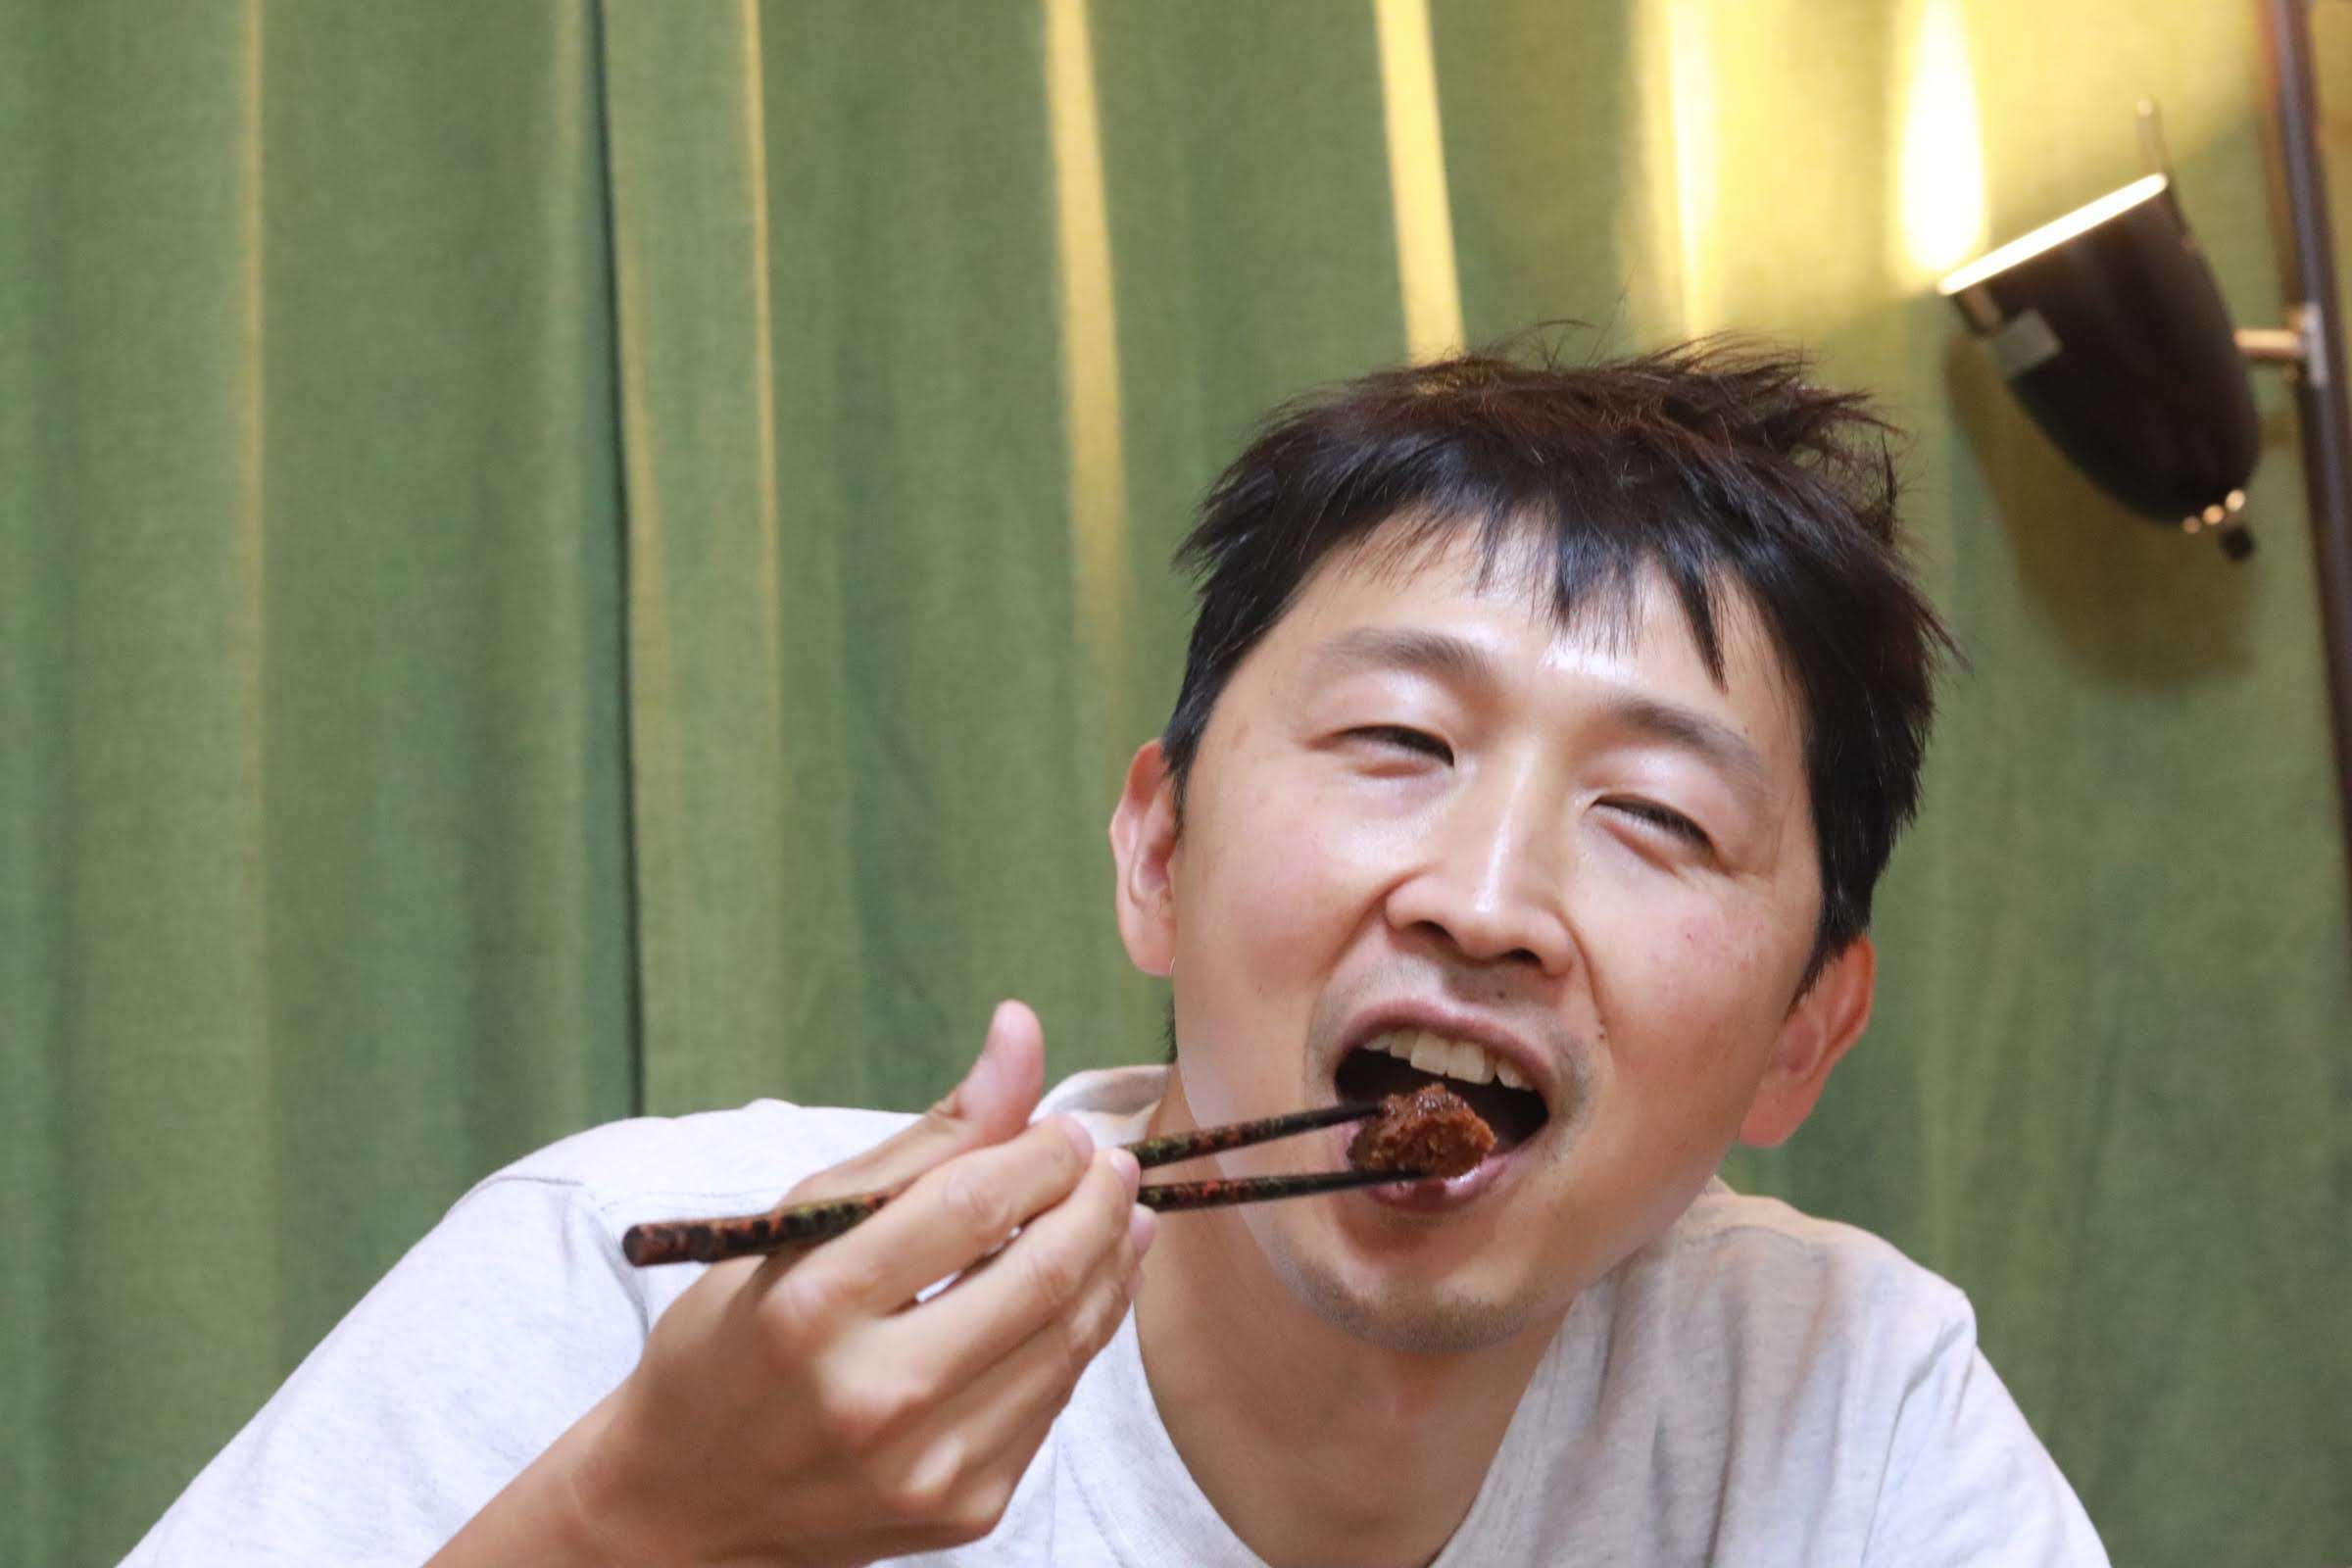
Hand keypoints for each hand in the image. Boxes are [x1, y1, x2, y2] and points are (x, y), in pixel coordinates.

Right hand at [541, 1002, 1152, 1566]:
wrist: (689, 1504)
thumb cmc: (736, 1342)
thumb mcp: (800, 1226)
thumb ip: (925, 1138)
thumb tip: (1021, 1031)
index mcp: (812, 1307)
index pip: (971, 1206)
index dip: (1043, 1154)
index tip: (1067, 1128)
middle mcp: (873, 1396)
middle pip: (1041, 1276)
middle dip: (1098, 1203)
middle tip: (1113, 1163)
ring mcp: (928, 1466)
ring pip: (1068, 1342)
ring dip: (1112, 1265)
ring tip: (1120, 1215)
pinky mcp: (967, 1508)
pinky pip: (1055, 1402)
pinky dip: (1083, 1333)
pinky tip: (1086, 1289)